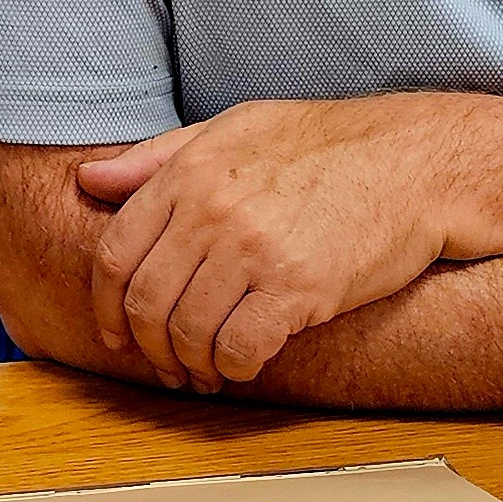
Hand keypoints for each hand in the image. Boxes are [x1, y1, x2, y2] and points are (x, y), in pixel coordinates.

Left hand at [72, 97, 461, 392]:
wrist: (414, 162)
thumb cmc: (327, 146)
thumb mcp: (235, 129)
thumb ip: (157, 158)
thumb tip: (88, 180)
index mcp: (190, 172)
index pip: (116, 254)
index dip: (106, 307)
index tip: (117, 333)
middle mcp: (213, 211)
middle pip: (147, 303)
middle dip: (149, 347)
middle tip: (166, 365)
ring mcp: (254, 251)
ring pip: (189, 333)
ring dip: (191, 365)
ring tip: (205, 373)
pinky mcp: (298, 288)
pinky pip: (240, 349)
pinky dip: (234, 368)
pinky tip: (243, 366)